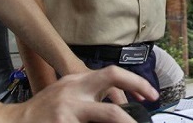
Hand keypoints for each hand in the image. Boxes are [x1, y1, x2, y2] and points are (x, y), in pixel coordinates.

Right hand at [1, 65, 158, 122]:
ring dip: (124, 122)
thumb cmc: (41, 112)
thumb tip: (120, 105)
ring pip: (108, 115)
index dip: (136, 82)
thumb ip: (89, 95)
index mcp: (77, 81)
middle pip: (113, 95)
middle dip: (134, 107)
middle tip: (144, 119)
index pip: (113, 74)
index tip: (151, 95)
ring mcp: (68, 111)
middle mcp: (74, 92)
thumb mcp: (65, 94)